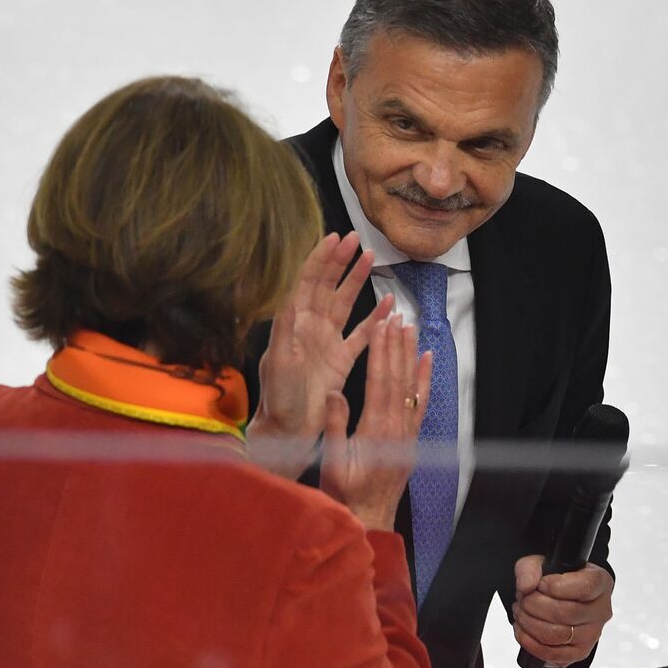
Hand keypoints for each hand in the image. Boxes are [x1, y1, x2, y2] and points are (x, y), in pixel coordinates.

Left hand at [248, 232, 391, 479]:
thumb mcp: (278, 362)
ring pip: (345, 304)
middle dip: (341, 261)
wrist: (288, 429)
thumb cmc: (278, 398)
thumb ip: (285, 331)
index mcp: (294, 324)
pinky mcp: (342, 360)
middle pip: (327, 286)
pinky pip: (361, 333)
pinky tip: (388, 304)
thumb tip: (291, 299)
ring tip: (373, 260)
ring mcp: (327, 342)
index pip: (307, 283)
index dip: (321, 259)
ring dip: (358, 282)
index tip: (335, 238)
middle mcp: (310, 328)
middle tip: (357, 240)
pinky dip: (374, 318)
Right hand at [320, 315, 430, 530]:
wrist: (371, 517)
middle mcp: (397, 427)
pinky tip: (427, 360)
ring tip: (411, 328)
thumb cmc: (346, 492)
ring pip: (411, 386)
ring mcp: (407, 432)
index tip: (381, 326)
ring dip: (411, 355)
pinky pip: (421, 402)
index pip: (379, 383)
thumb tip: (335, 392)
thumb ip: (336, 426)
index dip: (381, 353)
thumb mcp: (332, 462)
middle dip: (396, 345)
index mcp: (375, 430)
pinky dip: (424, 380)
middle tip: (396, 316)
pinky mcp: (411, 437)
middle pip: (398, 378)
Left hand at [511, 556, 613, 666]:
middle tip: (522, 599)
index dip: (557, 586)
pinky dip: (530, 643)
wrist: (558, 600)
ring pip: (557, 635)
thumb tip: (526, 587)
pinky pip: (552, 654)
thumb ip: (530, 569)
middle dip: (535, 606)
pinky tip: (522, 630)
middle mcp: (601, 610)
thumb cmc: (555, 581)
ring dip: (530, 624)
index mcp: (600, 583)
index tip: (540, 584)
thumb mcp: (540, 564)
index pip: (585, 587)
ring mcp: (592, 635)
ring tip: (521, 613)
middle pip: (567, 613)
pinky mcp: (579, 653)